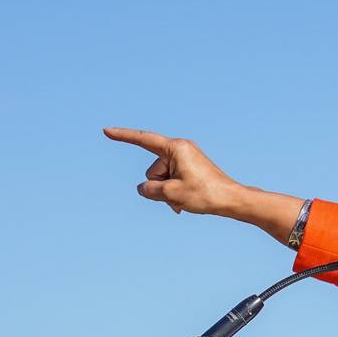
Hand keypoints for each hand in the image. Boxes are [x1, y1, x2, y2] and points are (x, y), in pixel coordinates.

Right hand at [104, 127, 243, 215]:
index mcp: (176, 148)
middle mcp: (180, 149)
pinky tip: (182, 205)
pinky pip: (171, 181)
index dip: (123, 136)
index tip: (106, 131)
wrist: (231, 200)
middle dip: (158, 186)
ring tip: (185, 200)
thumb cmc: (204, 194)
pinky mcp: (189, 168)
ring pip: (161, 179)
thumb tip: (144, 189)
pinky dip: (173, 193)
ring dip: (167, 193)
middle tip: (180, 196)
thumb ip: (149, 190)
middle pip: (152, 170)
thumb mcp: (170, 194)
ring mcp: (185, 158)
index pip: (144, 140)